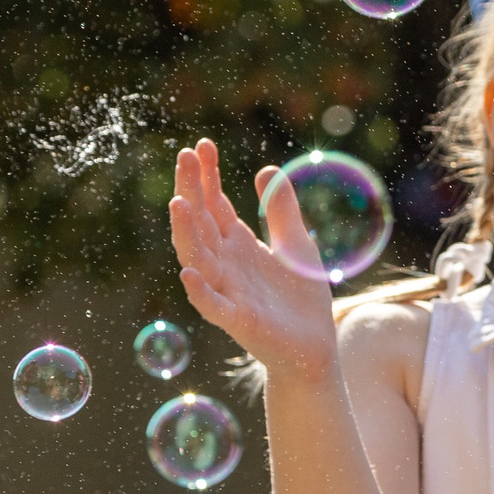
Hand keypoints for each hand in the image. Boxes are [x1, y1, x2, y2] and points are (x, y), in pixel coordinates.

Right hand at [168, 138, 341, 383]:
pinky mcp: (238, 321)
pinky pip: (212, 305)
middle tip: (185, 156)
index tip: (201, 144)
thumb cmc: (300, 299)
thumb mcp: (297, 244)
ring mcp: (228, 292)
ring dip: (186, 233)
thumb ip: (281, 210)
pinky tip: (189, 272)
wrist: (314, 348)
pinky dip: (199, 291)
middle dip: (192, 190)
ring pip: (198, 259)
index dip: (207, 176)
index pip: (215, 204)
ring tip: (179, 203)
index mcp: (238, 246)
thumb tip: (265, 170)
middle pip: (201, 223)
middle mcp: (225, 265)